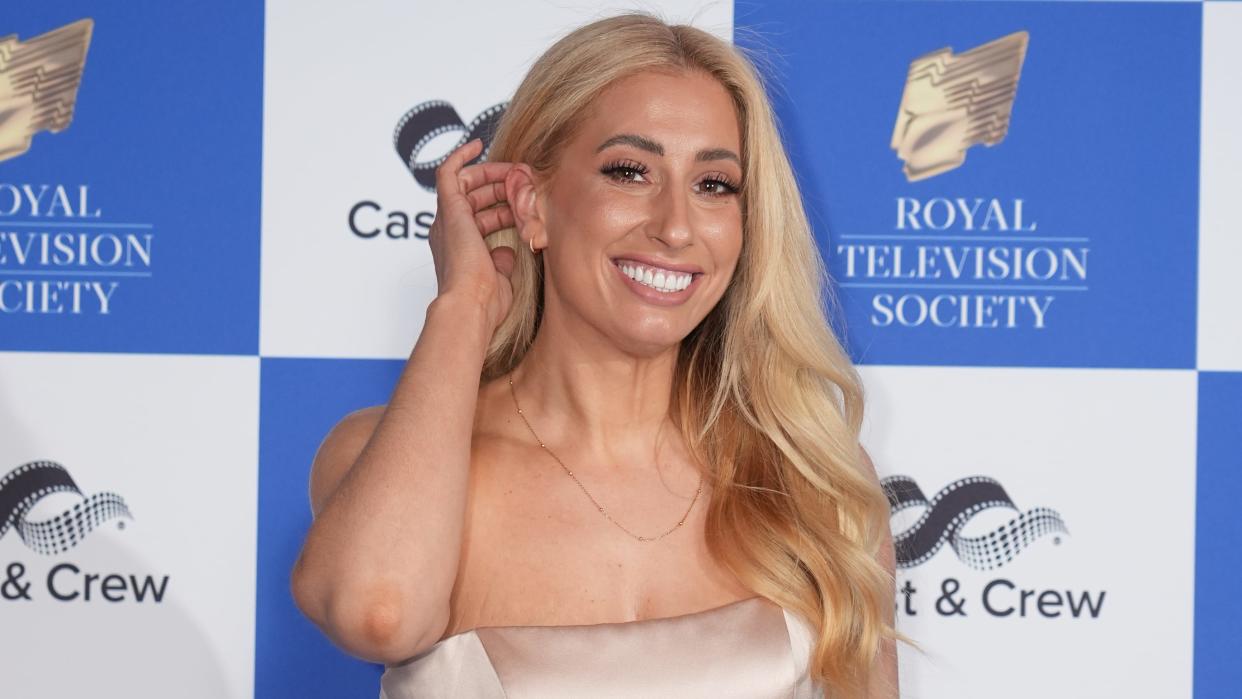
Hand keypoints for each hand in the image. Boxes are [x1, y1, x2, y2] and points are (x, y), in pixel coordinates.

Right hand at [428, 138, 517, 332]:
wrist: (471, 305)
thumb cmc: (486, 301)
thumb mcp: (500, 277)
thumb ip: (502, 261)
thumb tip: (507, 250)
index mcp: (459, 248)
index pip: (480, 216)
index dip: (502, 205)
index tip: (524, 200)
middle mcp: (449, 231)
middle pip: (474, 198)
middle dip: (502, 188)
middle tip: (526, 183)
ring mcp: (447, 219)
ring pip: (467, 184)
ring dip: (493, 176)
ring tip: (518, 172)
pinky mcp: (448, 209)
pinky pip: (448, 172)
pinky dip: (461, 156)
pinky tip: (477, 144)